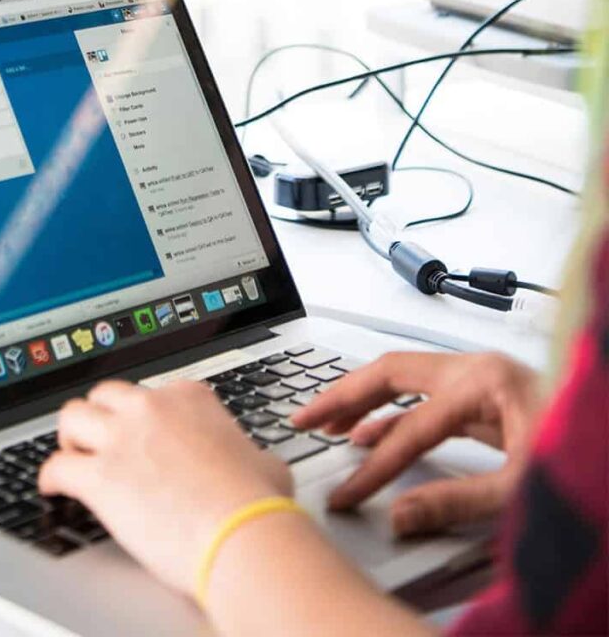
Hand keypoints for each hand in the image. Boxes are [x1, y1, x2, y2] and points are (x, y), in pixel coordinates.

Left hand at [38, 379, 292, 596]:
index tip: (143, 434)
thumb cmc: (255, 503)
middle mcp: (150, 408)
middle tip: (100, 438)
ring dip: (70, 436)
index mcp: (188, 398)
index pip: (152, 394)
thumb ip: (248, 453)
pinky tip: (53, 487)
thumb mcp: (263, 462)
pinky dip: (50, 477)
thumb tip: (255, 465)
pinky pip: (56, 466)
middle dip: (100, 415)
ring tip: (72, 454)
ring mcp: (122, 438)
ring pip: (72, 416)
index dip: (144, 417)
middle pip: (106, 395)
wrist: (241, 531)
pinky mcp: (99, 475)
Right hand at [290, 351, 542, 535]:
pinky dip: (391, 415)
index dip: (375, 468)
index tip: (347, 495)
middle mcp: (475, 370)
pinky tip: (370, 435)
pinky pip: (423, 398)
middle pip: (390, 373)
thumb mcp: (524, 487)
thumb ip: (459, 502)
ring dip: (361, 400)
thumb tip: (401, 515)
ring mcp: (480, 380)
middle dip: (342, 396)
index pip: (410, 426)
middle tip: (305, 419)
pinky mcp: (485, 398)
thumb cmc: (586, 457)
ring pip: (403, 380)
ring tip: (324, 423)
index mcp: (483, 381)